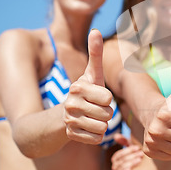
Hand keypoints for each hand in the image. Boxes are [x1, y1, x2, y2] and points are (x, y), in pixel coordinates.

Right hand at [64, 29, 113, 144]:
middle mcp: (70, 103)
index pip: (108, 98)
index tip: (97, 96)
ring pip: (103, 127)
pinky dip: (96, 136)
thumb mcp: (91, 74)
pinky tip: (87, 129)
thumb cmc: (85, 91)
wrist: (62, 116)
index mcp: (77, 87)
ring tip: (92, 118)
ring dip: (102, 124)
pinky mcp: (70, 136)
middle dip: (106, 113)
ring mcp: (69, 121)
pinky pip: (97, 139)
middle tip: (95, 109)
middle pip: (107, 114)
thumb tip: (96, 30)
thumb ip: (95, 53)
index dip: (107, 99)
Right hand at [111, 133, 143, 169]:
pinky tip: (131, 169)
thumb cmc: (136, 157)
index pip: (119, 154)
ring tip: (140, 160)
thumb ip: (125, 142)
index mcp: (116, 158)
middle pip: (120, 160)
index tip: (138, 147)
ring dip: (131, 163)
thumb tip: (115, 135)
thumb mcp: (132, 149)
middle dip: (131, 156)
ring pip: (121, 167)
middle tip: (141, 153)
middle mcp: (115, 166)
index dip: (128, 150)